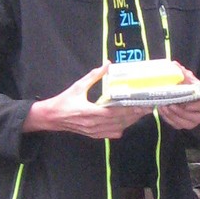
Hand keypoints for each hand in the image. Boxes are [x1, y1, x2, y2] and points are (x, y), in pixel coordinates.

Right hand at [24, 65, 148, 140]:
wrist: (52, 118)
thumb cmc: (64, 101)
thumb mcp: (78, 86)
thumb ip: (94, 76)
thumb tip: (107, 64)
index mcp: (90, 112)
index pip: (115, 112)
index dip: (130, 109)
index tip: (142, 105)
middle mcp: (94, 124)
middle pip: (120, 121)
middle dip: (135, 115)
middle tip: (148, 108)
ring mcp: (94, 131)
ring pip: (117, 128)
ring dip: (130, 121)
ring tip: (141, 114)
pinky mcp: (94, 135)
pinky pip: (111, 133)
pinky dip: (121, 128)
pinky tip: (127, 122)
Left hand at [157, 66, 199, 132]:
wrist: (191, 96)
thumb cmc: (193, 88)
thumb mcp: (190, 80)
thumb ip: (184, 74)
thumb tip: (174, 65)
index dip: (197, 106)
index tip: (186, 104)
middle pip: (195, 117)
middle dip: (181, 112)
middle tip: (170, 104)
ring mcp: (195, 121)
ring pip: (185, 123)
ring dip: (173, 116)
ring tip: (163, 106)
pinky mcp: (186, 124)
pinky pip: (177, 125)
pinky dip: (169, 119)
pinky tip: (162, 110)